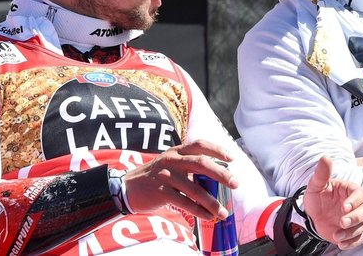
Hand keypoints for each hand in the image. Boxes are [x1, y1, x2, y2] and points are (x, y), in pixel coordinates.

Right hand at [123, 140, 237, 219]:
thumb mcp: (170, 164)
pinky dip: (198, 211)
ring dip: (211, 202)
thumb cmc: (155, 177)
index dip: (217, 150)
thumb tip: (217, 176)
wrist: (127, 188)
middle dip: (221, 173)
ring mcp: (165, 176)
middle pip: (201, 163)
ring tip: (223, 212)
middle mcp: (172, 160)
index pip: (199, 145)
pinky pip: (184, 202)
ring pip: (194, 188)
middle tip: (235, 183)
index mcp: (177, 151)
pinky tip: (208, 216)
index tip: (232, 158)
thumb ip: (189, 165)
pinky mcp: (161, 192)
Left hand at [303, 156, 362, 249]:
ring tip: (337, 235)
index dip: (355, 201)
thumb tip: (326, 157)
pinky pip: (360, 238)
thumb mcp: (315, 186)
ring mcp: (356, 219)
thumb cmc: (316, 198)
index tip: (344, 207)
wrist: (313, 217)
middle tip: (341, 222)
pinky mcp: (354, 232)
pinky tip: (341, 244)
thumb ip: (321, 174)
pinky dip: (352, 242)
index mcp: (349, 191)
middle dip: (356, 218)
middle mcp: (356, 204)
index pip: (360, 194)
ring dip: (351, 232)